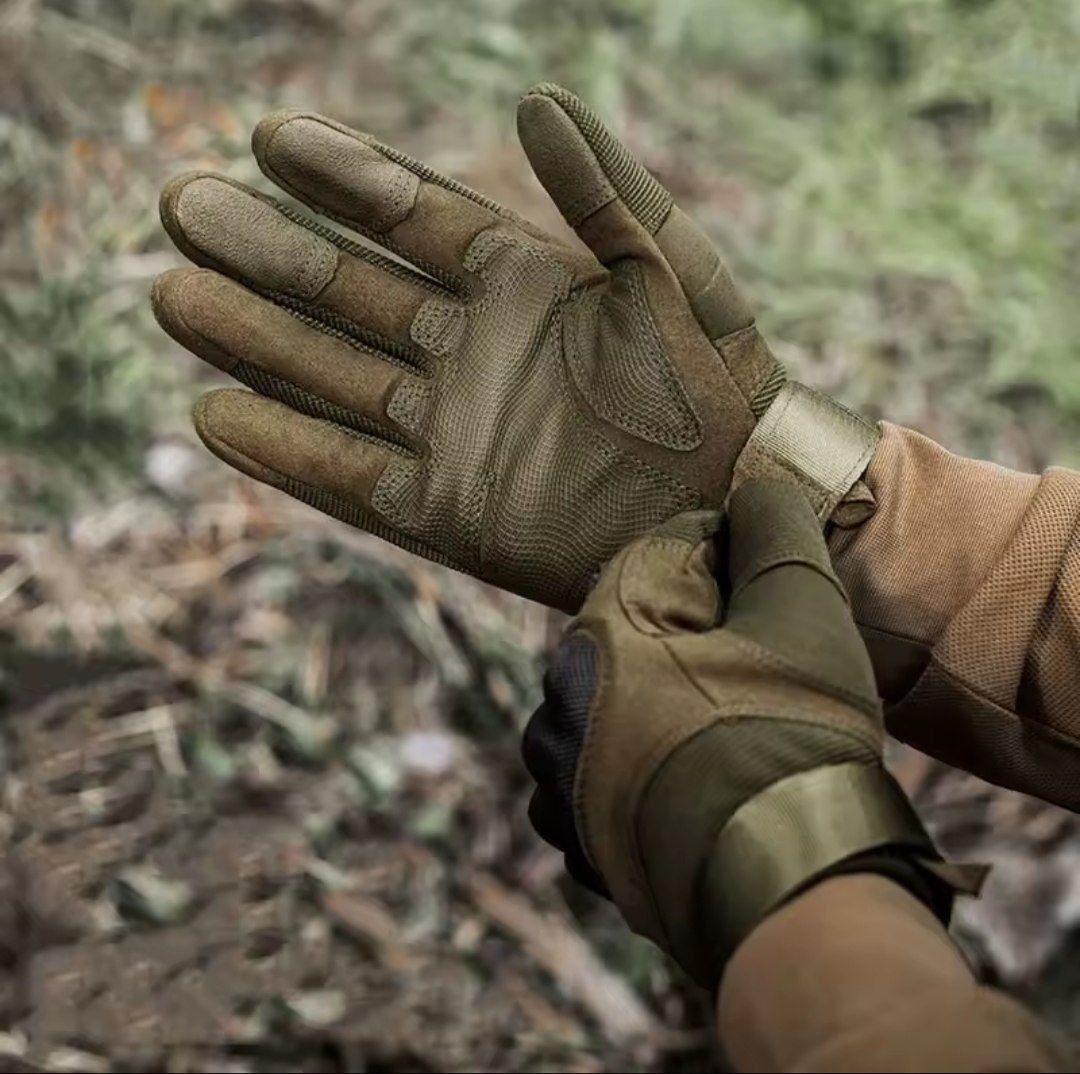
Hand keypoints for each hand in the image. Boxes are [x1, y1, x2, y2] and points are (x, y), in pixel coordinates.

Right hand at [153, 85, 873, 610]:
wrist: (733, 508)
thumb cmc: (721, 389)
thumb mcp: (677, 276)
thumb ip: (610, 193)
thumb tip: (538, 99)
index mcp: (520, 288)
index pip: (412, 219)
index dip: (344, 177)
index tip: (270, 135)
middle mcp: (468, 354)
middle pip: (347, 292)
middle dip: (268, 251)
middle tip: (182, 203)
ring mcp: (448, 432)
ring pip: (329, 377)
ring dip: (252, 339)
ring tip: (174, 293)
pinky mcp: (442, 511)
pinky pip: (345, 476)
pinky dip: (282, 449)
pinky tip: (214, 413)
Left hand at [523, 479, 959, 984]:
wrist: (783, 884)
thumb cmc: (792, 733)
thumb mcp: (801, 607)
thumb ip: (773, 529)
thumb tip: (755, 489)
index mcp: (595, 634)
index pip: (660, 555)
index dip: (727, 553)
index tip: (771, 575)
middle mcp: (559, 703)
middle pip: (632, 632)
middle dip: (694, 629)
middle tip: (762, 654)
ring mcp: (563, 782)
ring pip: (613, 707)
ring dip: (662, 701)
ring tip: (733, 722)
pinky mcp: (583, 844)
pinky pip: (607, 779)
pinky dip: (645, 767)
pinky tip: (696, 774)